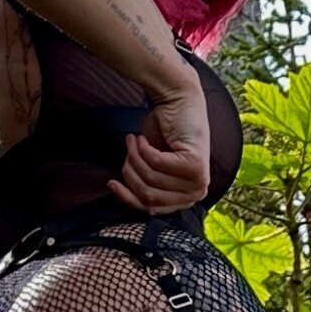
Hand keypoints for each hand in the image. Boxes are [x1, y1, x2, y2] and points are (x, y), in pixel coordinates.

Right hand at [114, 70, 212, 215]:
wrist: (179, 101)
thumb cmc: (163, 132)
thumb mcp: (149, 166)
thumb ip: (143, 186)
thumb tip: (126, 199)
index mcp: (185, 198)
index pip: (151, 210)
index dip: (128, 198)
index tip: (111, 183)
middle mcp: (196, 193)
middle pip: (148, 196)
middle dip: (131, 172)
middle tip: (128, 150)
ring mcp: (198, 181)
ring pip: (150, 180)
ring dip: (134, 157)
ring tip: (134, 141)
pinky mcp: (195, 166)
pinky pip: (156, 164)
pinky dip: (143, 149)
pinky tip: (143, 138)